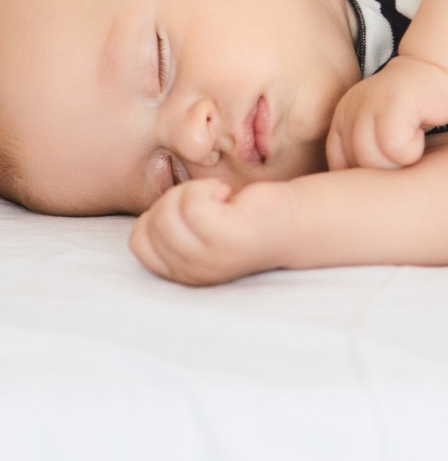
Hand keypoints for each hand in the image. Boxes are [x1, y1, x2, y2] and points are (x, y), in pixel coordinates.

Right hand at [129, 178, 293, 286]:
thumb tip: (149, 211)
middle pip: (151, 225)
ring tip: (218, 196)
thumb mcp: (200, 228)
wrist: (296, 219)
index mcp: (181, 272)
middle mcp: (192, 271)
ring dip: (190, 191)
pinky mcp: (228, 238)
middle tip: (207, 197)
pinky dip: (205, 188)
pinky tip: (227, 194)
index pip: (138, 242)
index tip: (190, 207)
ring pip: (168, 213)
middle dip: (173, 198)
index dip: (157, 213)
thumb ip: (173, 227)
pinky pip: (192, 205)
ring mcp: (209, 258)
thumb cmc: (246, 215)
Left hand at [325, 54, 447, 171]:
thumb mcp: (378, 138)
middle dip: (386, 174)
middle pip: (355, 172)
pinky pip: (395, 148)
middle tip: (405, 153)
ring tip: (413, 144)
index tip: (390, 166)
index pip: (338, 173)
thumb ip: (362, 160)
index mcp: (339, 124)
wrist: (438, 69)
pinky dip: (413, 150)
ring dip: (401, 164)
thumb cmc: (414, 113)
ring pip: (373, 162)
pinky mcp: (393, 100)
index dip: (367, 180)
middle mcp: (347, 112)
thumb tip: (352, 207)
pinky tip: (420, 133)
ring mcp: (368, 104)